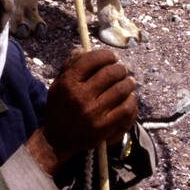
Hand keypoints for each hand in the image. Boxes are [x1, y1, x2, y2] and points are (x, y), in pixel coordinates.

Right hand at [41, 48, 137, 164]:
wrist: (57, 140)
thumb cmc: (59, 109)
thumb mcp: (58, 85)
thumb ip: (69, 65)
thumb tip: (84, 49)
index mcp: (68, 83)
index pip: (92, 60)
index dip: (106, 55)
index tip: (112, 57)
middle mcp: (80, 97)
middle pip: (110, 73)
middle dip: (120, 69)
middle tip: (122, 70)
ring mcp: (93, 113)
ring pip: (121, 89)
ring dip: (128, 83)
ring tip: (128, 82)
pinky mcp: (104, 127)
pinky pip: (126, 109)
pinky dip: (131, 101)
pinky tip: (129, 98)